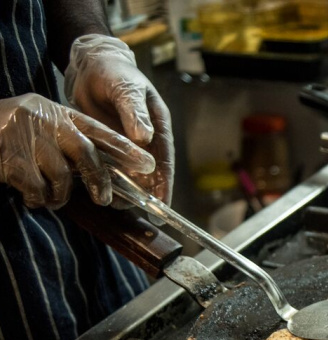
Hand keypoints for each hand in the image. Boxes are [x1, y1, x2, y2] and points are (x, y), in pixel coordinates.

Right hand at [0, 93, 154, 208]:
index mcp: (59, 113)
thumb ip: (70, 143)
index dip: (126, 149)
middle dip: (98, 180)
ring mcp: (28, 138)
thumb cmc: (11, 134)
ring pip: (61, 177)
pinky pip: (37, 189)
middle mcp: (46, 121)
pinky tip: (30, 195)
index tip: (149, 164)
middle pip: (86, 154)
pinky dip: (38, 199)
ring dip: (58, 195)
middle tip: (103, 199)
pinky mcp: (11, 159)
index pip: (100, 131)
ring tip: (49, 197)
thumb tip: (102, 176)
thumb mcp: (43, 127)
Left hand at [64, 34, 174, 205]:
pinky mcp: (106, 144)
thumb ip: (135, 112)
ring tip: (117, 204)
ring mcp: (124, 143)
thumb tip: (146, 138)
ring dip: (124, 188)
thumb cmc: (114, 73)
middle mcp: (144, 139)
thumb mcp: (126, 89)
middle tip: (139, 213)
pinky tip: (100, 188)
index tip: (162, 205)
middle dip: (145, 193)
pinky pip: (107, 165)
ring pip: (128, 171)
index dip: (164, 184)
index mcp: (157, 126)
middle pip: (148, 172)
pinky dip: (106, 177)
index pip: (164, 160)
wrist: (90, 65)